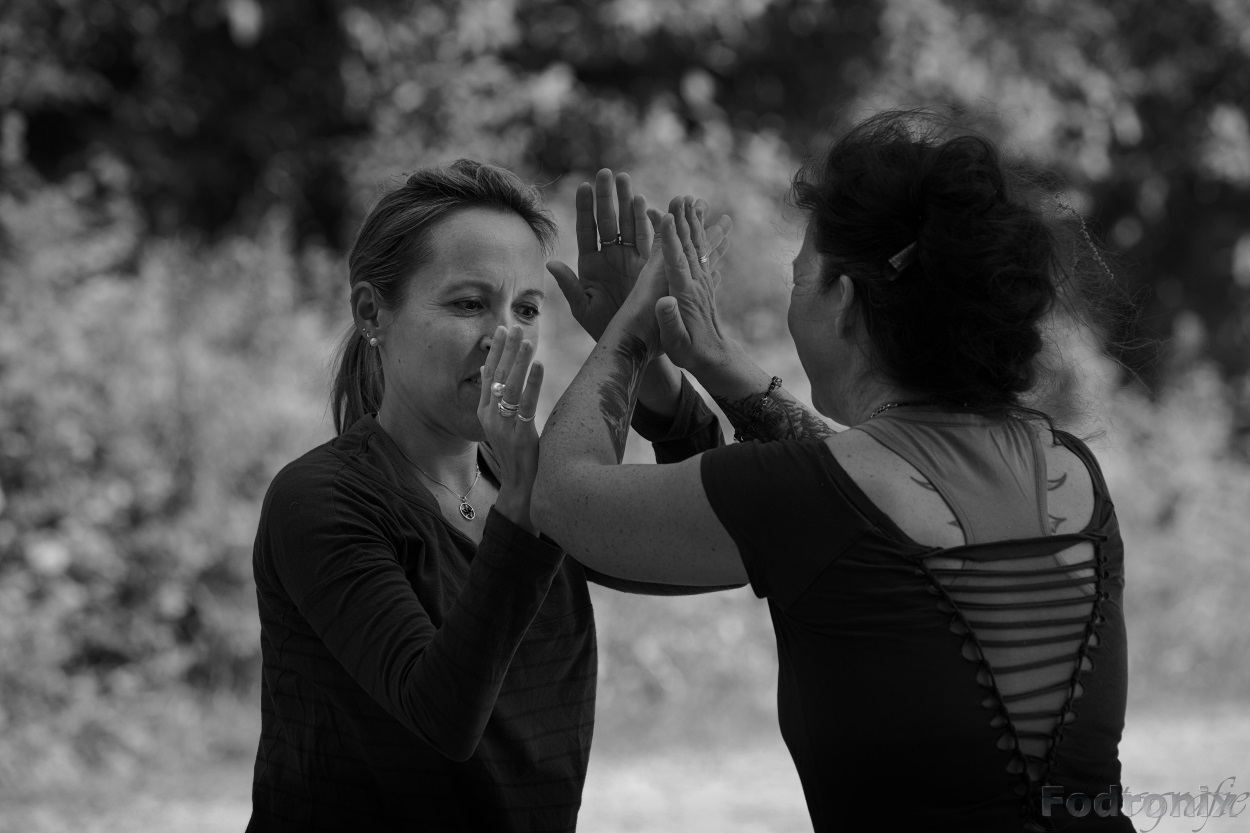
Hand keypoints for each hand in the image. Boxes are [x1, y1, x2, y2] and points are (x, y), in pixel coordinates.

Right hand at [478, 325, 543, 533]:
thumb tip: (506, 381)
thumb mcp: (506, 428)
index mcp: (485, 414)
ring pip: (510, 387)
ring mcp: (503, 427)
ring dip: (519, 361)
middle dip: (506, 349)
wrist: (521, 490)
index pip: (487, 376)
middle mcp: (490, 418)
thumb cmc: (519, 458)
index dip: (494, 352)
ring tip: (527, 340)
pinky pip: (526, 405)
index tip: (500, 330)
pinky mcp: (520, 436)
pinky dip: (533, 383)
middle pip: (497, 376)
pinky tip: (540, 366)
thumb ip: (504, 406)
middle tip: (514, 327)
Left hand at [549, 170, 731, 340]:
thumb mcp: (583, 308)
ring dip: (626, 202)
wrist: (631, 342)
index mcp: (590, 264)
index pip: (586, 230)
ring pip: (627, 224)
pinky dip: (646, 222)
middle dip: (607, 197)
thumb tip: (550, 264)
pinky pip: (647, 239)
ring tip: (624, 180)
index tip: (583, 186)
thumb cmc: (603, 328)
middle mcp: (609, 256)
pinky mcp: (648, 264)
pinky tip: (644, 204)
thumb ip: (569, 285)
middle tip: (606, 173)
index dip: (585, 208)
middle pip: (607, 220)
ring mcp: (629, 258)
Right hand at [652, 196, 742, 379]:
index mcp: (685, 295)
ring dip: (693, 222)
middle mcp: (696, 284)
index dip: (670, 239)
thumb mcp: (676, 343)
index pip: (676, 262)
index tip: (666, 217)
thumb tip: (664, 301)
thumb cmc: (689, 353)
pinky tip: (698, 223)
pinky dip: (698, 235)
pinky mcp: (704, 283)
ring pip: (697, 246)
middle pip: (689, 246)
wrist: (714, 358)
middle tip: (682, 196)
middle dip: (685, 220)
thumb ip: (669, 322)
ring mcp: (702, 282)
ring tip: (692, 200)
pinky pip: (700, 253)